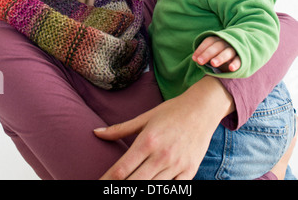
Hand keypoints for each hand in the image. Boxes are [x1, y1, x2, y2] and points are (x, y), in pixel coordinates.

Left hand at [94, 76, 233, 179]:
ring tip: (128, 187)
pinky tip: (151, 188)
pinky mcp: (189, 172)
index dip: (106, 181)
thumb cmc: (171, 111)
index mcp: (147, 141)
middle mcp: (161, 155)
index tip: (99, 184)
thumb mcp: (145, 117)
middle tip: (109, 190)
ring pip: (152, 189)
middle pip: (134, 183)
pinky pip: (173, 190)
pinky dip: (161, 191)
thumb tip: (96, 133)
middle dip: (119, 189)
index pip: (121, 170)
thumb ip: (120, 129)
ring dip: (138, 190)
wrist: (202, 108)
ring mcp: (177, 166)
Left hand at [192, 36, 240, 71]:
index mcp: (218, 39)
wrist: (244, 47)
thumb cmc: (223, 52)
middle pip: (216, 46)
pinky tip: (231, 68)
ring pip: (227, 52)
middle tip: (199, 62)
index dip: (201, 49)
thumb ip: (206, 54)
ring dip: (220, 57)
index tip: (194, 58)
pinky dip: (235, 63)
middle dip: (207, 53)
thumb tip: (195, 59)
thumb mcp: (214, 51)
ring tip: (213, 64)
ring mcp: (235, 49)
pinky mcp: (243, 57)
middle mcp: (226, 42)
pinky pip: (239, 59)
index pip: (209, 41)